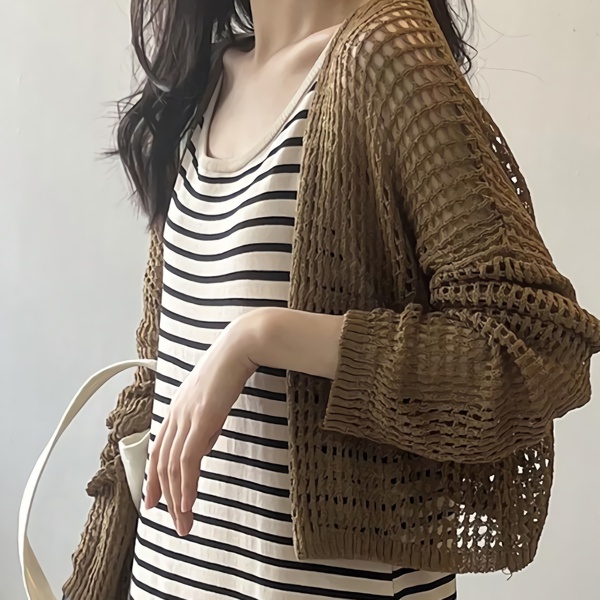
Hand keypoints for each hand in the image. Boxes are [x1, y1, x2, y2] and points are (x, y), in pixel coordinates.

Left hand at [145, 316, 257, 535]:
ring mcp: (186, 417)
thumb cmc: (230, 369)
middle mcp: (176, 415)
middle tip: (176, 524)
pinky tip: (188, 502)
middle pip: (163, 465)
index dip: (153, 480)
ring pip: (174, 468)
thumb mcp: (213, 400)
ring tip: (185, 522)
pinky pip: (188, 460)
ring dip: (178, 499)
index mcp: (177, 410)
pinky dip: (187, 484)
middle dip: (167, 499)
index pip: (158, 451)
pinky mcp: (201, 419)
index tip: (153, 503)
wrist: (239, 347)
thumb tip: (202, 446)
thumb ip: (204, 424)